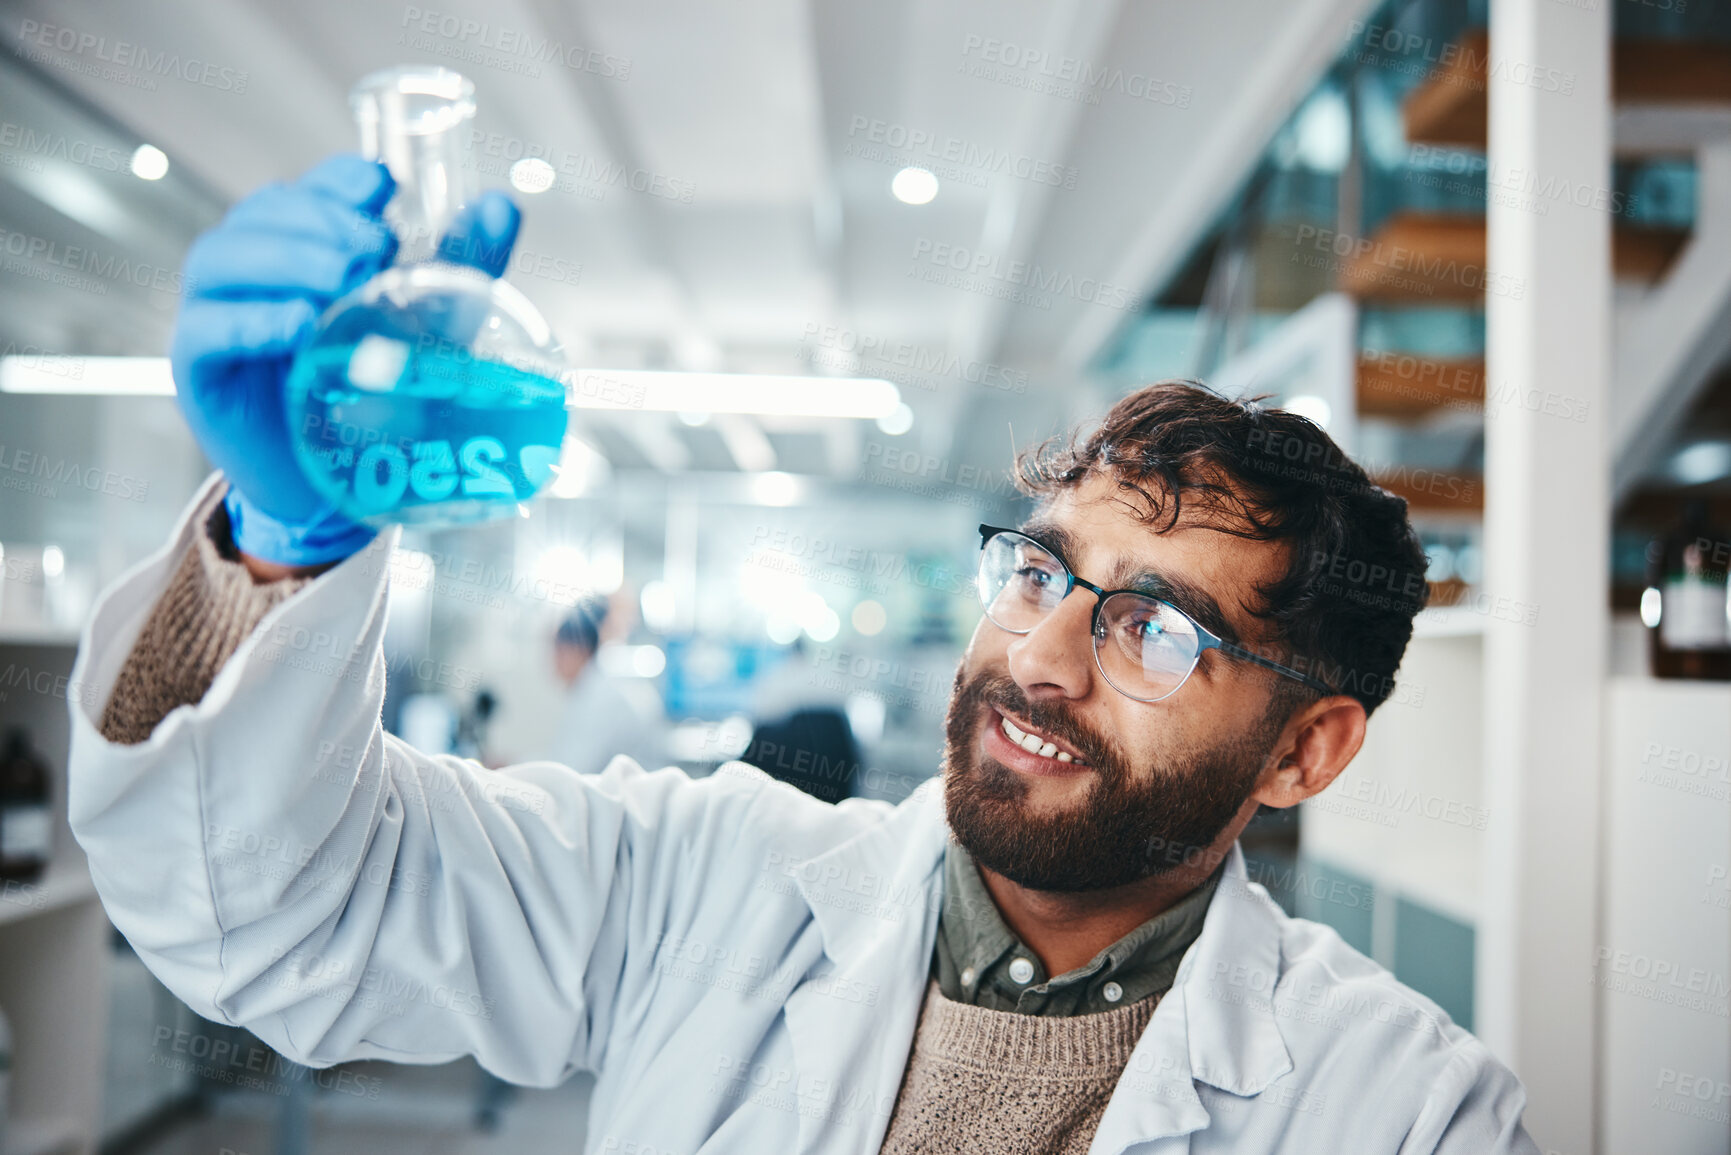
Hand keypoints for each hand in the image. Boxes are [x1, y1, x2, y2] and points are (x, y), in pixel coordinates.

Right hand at [171, 154, 522, 566]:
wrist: (339, 484)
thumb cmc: (375, 392)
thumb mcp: (431, 322)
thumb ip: (462, 264)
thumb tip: (502, 207)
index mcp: (301, 247)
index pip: (307, 189)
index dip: (337, 180)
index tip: (382, 190)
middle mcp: (251, 270)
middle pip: (264, 214)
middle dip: (322, 220)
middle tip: (376, 249)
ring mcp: (216, 314)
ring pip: (224, 258)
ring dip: (286, 258)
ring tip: (343, 278)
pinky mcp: (200, 369)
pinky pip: (208, 331)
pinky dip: (251, 321)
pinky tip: (299, 323)